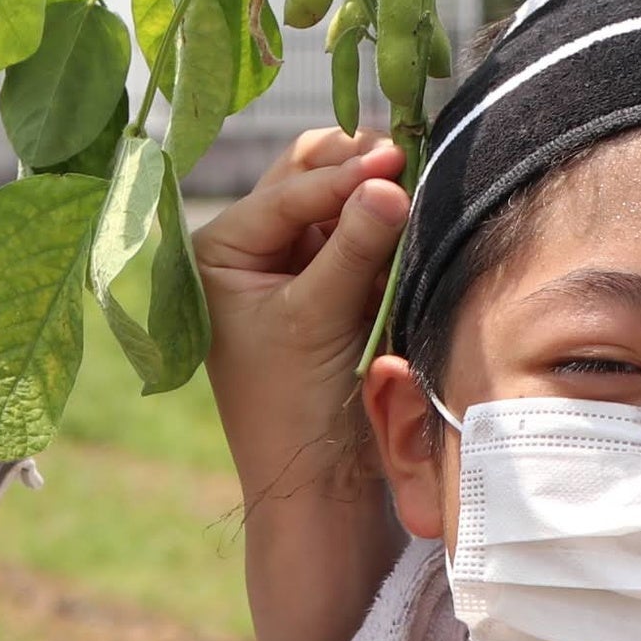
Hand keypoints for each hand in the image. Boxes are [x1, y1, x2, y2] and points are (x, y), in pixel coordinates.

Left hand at [196, 128, 409, 503]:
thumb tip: (391, 182)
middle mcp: (252, 249)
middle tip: (409, 156)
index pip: (286, 193)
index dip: (343, 174)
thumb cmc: (293, 405)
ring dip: (377, 193)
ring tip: (419, 179)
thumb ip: (353, 248)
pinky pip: (365, 239)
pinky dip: (389, 227)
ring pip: (342, 205)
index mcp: (221, 252)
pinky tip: (418, 213)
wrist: (317, 484)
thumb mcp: (317, 319)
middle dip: (356, 168)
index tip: (396, 157)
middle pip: (309, 181)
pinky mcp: (335, 286)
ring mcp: (295, 265)